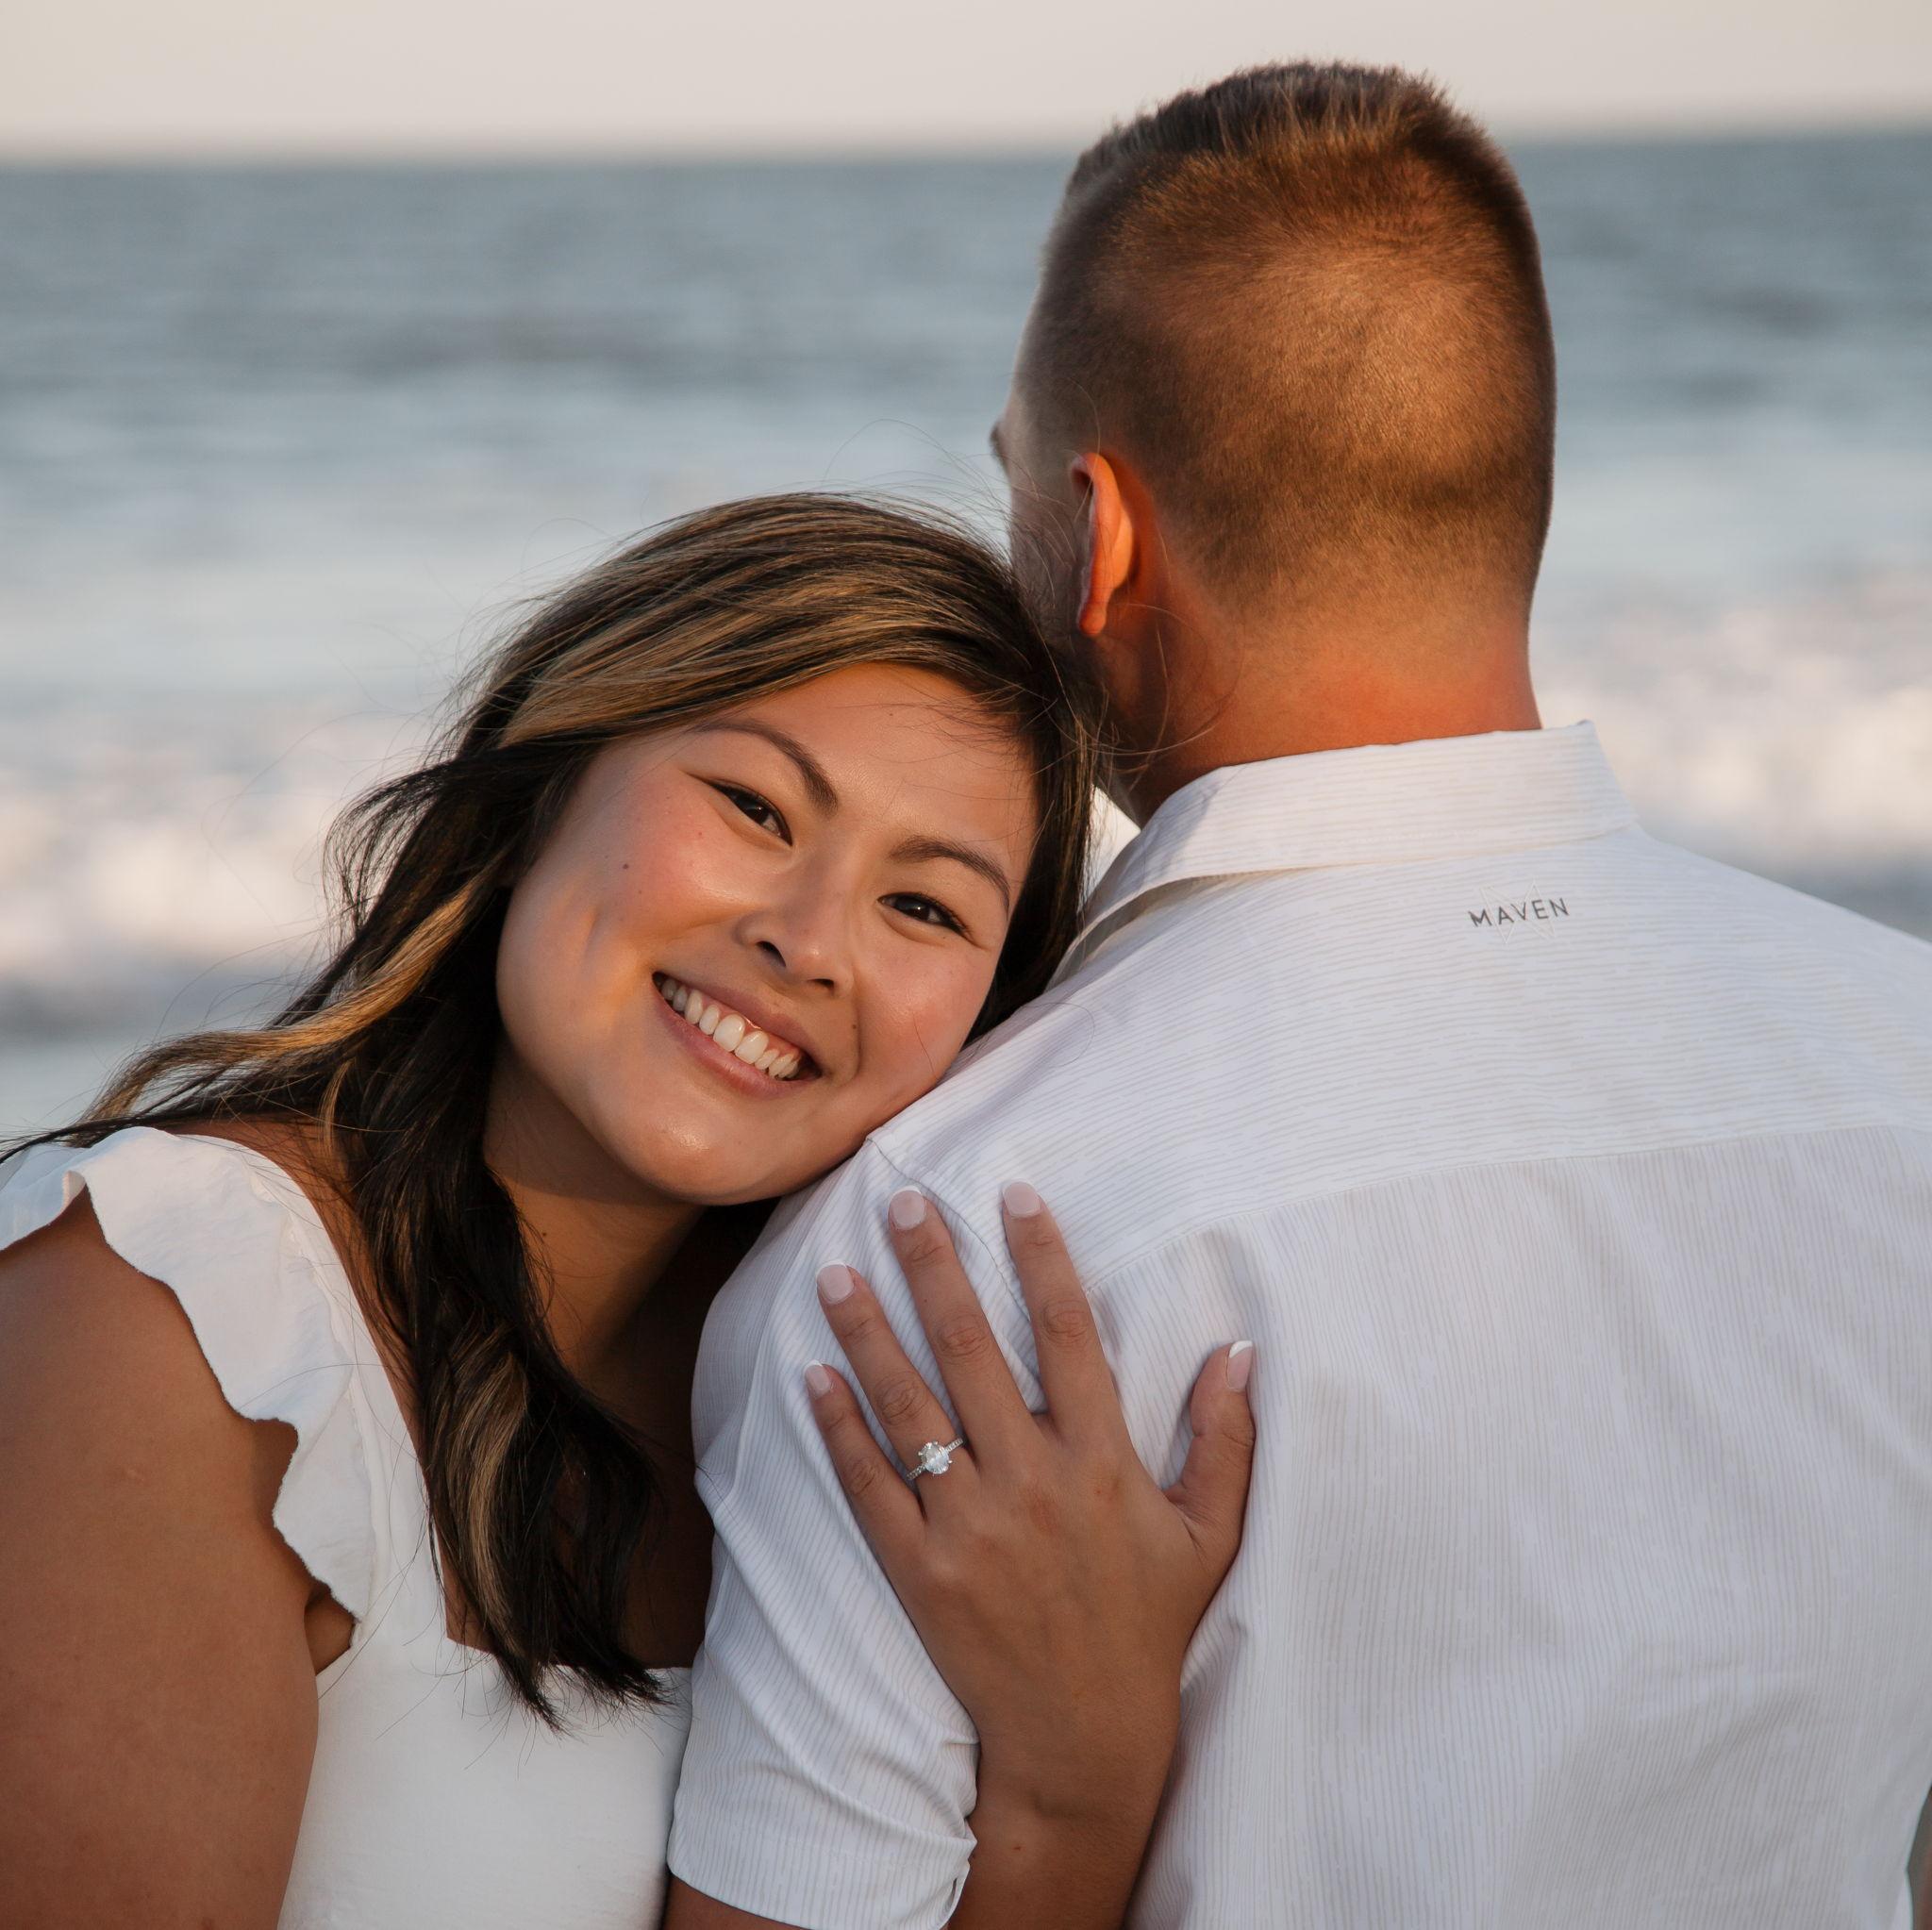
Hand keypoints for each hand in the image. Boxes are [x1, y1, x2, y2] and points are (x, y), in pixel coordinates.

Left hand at [805, 1181, 1254, 1830]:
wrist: (1082, 1741)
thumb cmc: (1149, 1628)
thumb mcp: (1208, 1535)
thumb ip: (1224, 1438)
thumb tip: (1239, 1347)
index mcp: (1102, 1462)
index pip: (1066, 1332)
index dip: (1040, 1256)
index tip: (1012, 1192)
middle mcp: (1031, 1481)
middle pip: (971, 1348)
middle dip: (933, 1267)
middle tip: (901, 1202)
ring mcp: (969, 1526)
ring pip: (907, 1406)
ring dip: (867, 1331)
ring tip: (835, 1269)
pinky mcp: (919, 1571)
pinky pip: (869, 1486)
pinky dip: (838, 1428)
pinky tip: (812, 1373)